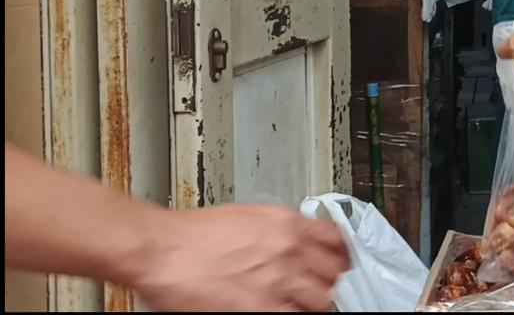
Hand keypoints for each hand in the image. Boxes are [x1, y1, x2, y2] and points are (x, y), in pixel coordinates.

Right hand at [129, 204, 349, 311]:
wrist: (162, 248)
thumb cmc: (192, 234)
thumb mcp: (249, 217)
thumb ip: (280, 230)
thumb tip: (299, 241)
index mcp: (288, 223)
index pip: (338, 240)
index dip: (342, 255)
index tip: (342, 263)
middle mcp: (290, 249)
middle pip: (335, 272)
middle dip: (329, 281)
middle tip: (319, 288)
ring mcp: (279, 280)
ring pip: (322, 300)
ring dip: (314, 303)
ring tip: (300, 304)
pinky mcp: (262, 308)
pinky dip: (294, 314)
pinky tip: (282, 310)